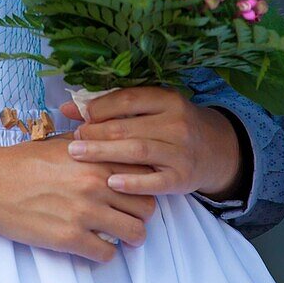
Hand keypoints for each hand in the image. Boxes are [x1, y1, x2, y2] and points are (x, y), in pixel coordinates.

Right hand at [0, 133, 157, 263]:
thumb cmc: (24, 160)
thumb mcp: (62, 143)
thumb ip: (92, 145)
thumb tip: (112, 145)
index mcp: (96, 158)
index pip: (144, 173)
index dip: (144, 182)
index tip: (136, 188)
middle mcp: (96, 185)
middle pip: (147, 206)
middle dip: (141, 212)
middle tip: (128, 214)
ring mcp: (85, 213)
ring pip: (135, 233)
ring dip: (129, 235)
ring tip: (118, 233)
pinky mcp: (70, 239)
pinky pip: (107, 254)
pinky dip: (105, 252)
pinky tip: (94, 243)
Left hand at [59, 86, 242, 199]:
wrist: (215, 149)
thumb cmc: (172, 125)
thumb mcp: (152, 108)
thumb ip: (113, 106)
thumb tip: (68, 107)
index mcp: (167, 99)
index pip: (128, 99)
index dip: (100, 107)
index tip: (81, 116)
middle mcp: (177, 123)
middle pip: (128, 127)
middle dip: (95, 133)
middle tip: (73, 140)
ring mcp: (181, 151)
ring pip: (137, 151)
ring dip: (104, 153)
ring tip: (78, 154)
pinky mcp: (183, 178)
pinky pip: (155, 181)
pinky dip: (132, 182)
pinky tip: (111, 182)